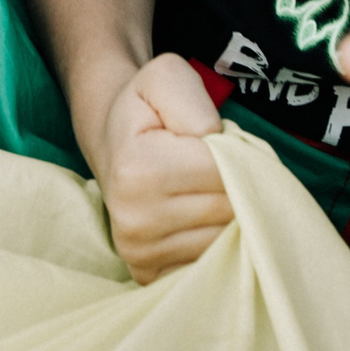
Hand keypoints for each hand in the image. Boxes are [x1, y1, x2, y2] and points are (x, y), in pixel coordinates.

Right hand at [90, 53, 232, 282]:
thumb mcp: (166, 76)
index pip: (224, 171)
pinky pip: (210, 262)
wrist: (112, 142)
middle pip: (229, 208)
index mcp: (137, 170)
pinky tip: (201, 219)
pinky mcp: (147, 274)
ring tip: (206, 190)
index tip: (221, 142)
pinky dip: (216, 241)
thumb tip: (214, 143)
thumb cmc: (146, 109)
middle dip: (238, 183)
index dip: (237, 152)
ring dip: (229, 213)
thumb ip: (193, 100)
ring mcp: (139, 254)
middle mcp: (133, 220)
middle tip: (215, 168)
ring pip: (225, 239)